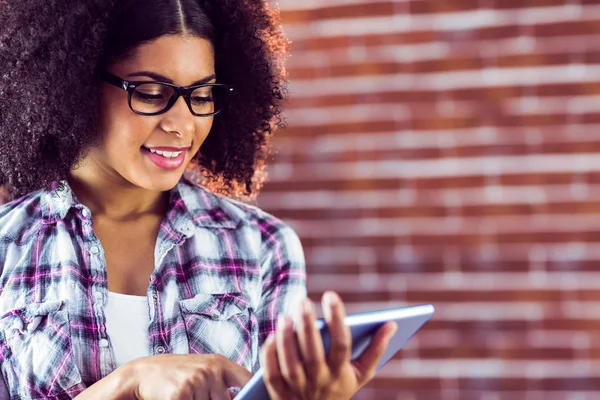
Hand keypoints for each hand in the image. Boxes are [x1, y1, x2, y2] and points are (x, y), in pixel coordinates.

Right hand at [121, 353, 251, 399]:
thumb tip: (246, 396)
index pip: (248, 380)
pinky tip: (176, 398)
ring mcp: (196, 381)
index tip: (254, 397)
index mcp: (220, 363)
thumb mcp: (204, 371)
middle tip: (198, 393)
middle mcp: (211, 370)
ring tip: (186, 395)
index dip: (253, 393)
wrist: (143, 373)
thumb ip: (224, 383)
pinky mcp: (181, 394)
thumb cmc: (177, 374)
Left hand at [260, 291, 397, 399]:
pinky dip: (270, 356)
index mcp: (341, 373)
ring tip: (285, 316)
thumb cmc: (339, 388)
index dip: (337, 319)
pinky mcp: (278, 394)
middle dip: (308, 326)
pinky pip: (272, 375)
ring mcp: (298, 389)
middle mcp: (320, 382)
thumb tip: (392, 324)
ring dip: (287, 340)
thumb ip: (376, 349)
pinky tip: (271, 336)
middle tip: (303, 301)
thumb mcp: (361, 374)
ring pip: (291, 365)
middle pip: (314, 354)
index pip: (342, 344)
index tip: (330, 295)